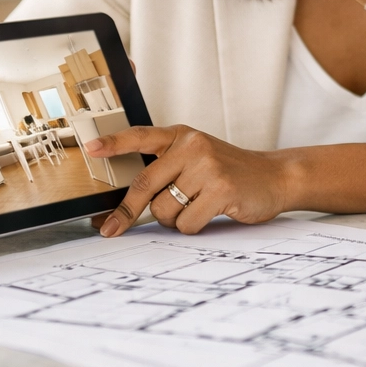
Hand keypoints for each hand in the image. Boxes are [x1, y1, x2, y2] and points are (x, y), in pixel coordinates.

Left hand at [88, 125, 292, 236]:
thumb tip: (121, 207)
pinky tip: (211, 214)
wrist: (276, 177)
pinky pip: (187, 223)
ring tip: (195, 208)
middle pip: (144, 185)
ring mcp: (207, 167)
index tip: (89, 149)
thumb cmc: (229, 173)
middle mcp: (192, 146)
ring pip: (164, 209)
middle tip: (111, 230)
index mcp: (182, 136)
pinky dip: (193, 227)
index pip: (140, 136)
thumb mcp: (198, 159)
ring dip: (173, 220)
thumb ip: (166, 171)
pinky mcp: (221, 189)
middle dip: (127, 213)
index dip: (113, 143)